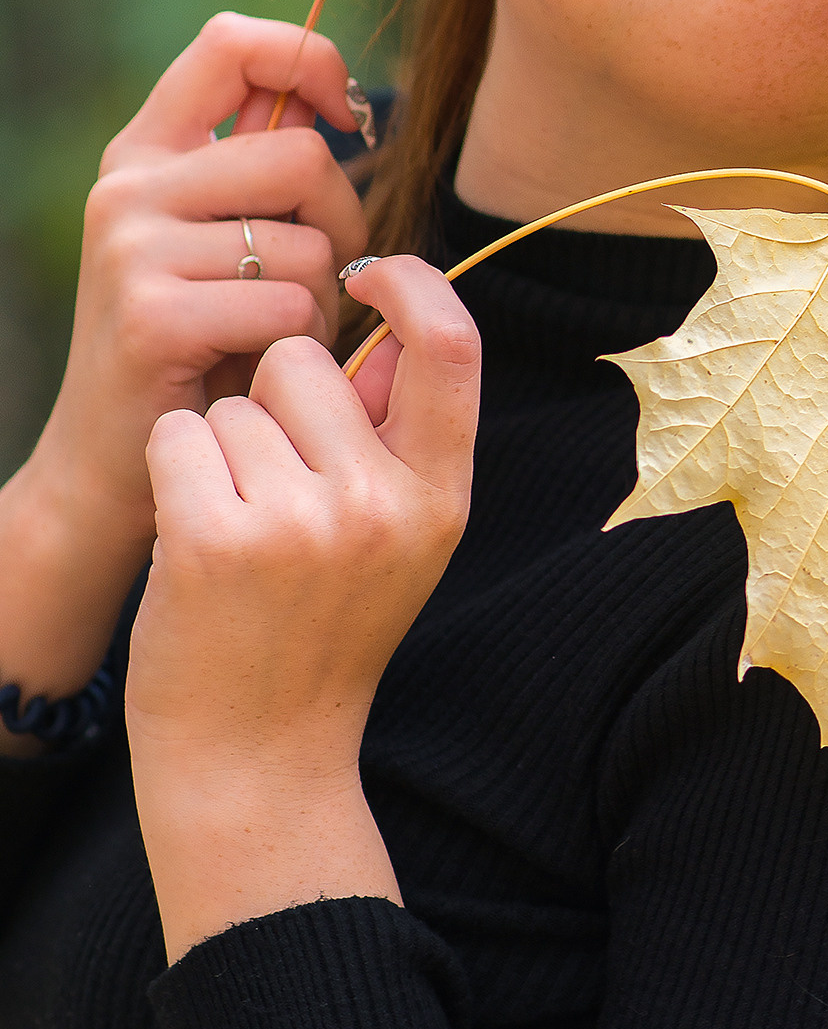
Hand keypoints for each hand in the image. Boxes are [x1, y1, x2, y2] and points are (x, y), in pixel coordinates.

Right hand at [0, 14, 369, 696]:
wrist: (117, 468)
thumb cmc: (201, 352)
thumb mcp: (223, 246)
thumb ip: (264, 174)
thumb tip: (342, 110)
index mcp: (148, 151)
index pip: (233, 44)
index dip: (309, 60)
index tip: (347, 117)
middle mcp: (130, 185)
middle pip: (302, 155)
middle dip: (343, 221)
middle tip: (322, 283)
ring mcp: (132, 247)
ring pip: (306, 243)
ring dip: (322, 302)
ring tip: (273, 341)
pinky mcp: (149, 312)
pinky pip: (286, 306)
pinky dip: (296, 347)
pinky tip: (254, 373)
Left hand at [127, 257, 479, 960]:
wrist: (258, 758)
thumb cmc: (320, 630)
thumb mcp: (399, 538)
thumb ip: (400, 433)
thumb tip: (386, 323)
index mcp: (442, 497)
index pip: (454, 344)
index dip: (412, 284)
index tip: (368, 269)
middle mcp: (383, 504)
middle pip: (306, 358)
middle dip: (273, 398)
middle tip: (273, 490)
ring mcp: (301, 523)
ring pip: (236, 400)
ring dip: (218, 446)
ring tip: (237, 529)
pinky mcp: (216, 540)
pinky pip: (180, 435)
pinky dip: (171, 471)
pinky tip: (190, 537)